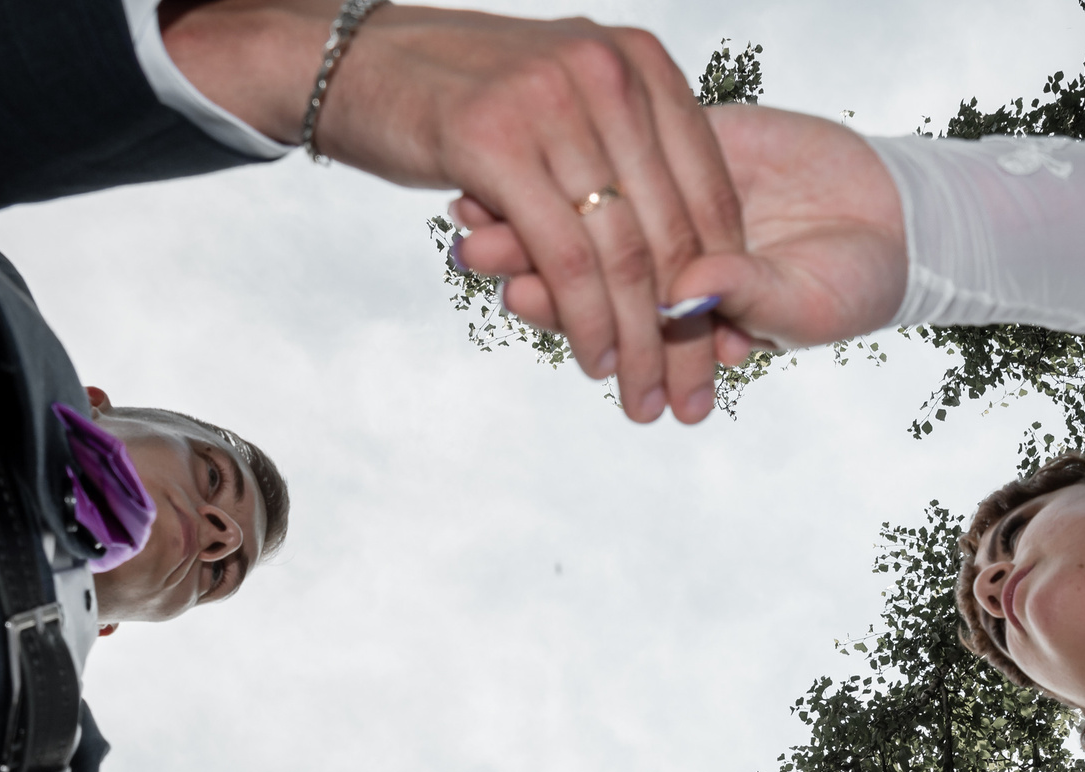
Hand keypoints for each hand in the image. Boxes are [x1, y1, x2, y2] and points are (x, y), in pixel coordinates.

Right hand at [166, 2, 743, 424]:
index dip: (721, 276)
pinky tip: (594, 361)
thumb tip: (686, 249)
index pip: (709, 185)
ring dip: (639, 343)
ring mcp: (555, 105)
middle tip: (695, 396)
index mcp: (641, 61)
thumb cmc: (467, 97)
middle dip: (687, 329)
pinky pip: (565, 258)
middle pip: (673, 229)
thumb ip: (625, 152)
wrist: (357, 63)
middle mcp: (609, 74)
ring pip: (623, 253)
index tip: (727, 344)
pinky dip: (585, 321)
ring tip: (644, 396)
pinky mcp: (498, 144)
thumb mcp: (567, 101)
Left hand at [452, 103, 905, 365]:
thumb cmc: (856, 284)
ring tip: (479, 201)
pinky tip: (534, 137)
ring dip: (539, 208)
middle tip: (475, 249)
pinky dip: (588, 148)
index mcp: (681, 314)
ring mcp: (672, 205)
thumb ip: (745, 297)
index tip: (516, 294)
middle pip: (585, 263)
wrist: (898, 221)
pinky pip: (631, 148)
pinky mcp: (692, 147)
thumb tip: (688, 293)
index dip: (564, 308)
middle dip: (530, 260)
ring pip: (598, 206)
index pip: (609, 315)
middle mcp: (664, 265)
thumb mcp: (804, 304)